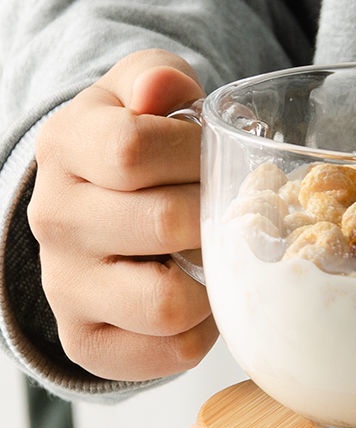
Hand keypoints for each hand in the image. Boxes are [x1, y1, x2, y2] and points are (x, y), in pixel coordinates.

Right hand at [28, 49, 217, 380]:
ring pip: (168, 303)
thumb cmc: (134, 145)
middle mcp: (55, 221)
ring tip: (214, 254)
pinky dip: (204, 327)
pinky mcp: (89, 341)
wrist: (96, 207)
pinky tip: (200, 293)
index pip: (135, 150)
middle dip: (218, 213)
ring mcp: (66, 288)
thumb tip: (161, 89)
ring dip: (214, 279)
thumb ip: (154, 76)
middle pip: (166, 224)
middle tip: (228, 208)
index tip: (212, 156)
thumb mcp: (139, 93)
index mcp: (66, 148)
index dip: (196, 153)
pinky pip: (171, 351)